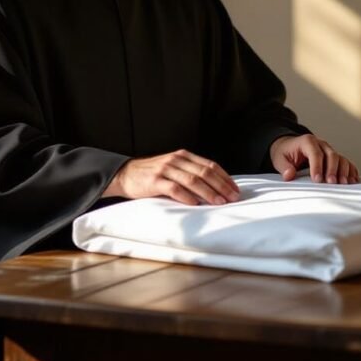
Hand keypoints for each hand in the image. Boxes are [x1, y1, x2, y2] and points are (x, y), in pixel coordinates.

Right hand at [103, 149, 239, 205]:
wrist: (125, 174)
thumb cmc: (152, 175)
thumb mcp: (174, 168)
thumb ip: (190, 173)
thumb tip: (216, 188)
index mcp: (183, 156)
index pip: (210, 165)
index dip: (225, 178)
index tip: (235, 190)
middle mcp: (176, 160)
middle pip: (204, 172)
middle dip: (221, 186)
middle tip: (232, 198)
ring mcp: (165, 169)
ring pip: (192, 180)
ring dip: (209, 192)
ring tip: (219, 202)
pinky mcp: (155, 181)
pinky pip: (174, 188)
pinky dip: (187, 197)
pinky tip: (196, 204)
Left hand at [270, 134, 359, 183]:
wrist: (289, 146)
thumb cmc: (285, 153)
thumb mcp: (279, 159)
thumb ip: (284, 167)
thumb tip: (289, 175)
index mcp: (307, 141)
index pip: (315, 153)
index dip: (317, 166)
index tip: (317, 180)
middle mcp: (321, 144)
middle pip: (331, 155)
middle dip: (332, 170)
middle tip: (331, 183)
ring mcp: (329, 150)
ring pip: (341, 158)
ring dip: (343, 171)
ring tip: (343, 184)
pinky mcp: (334, 157)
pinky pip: (346, 162)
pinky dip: (350, 171)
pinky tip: (352, 181)